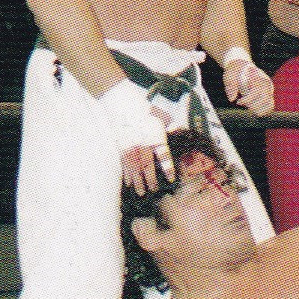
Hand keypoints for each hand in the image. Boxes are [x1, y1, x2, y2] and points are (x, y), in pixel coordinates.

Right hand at [100, 79, 172, 193]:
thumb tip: (178, 129)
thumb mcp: (163, 116)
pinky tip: (129, 184)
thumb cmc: (147, 112)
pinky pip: (123, 165)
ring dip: (138, 182)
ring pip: (134, 169)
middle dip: (150, 180)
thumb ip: (172, 125)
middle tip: (153, 191)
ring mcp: (130, 148)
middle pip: (147, 167)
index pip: (163, 156)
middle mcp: (142, 144)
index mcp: (155, 137)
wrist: (123, 105)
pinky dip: (126, 176)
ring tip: (141, 193)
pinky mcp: (120, 149)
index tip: (171, 179)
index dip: (168, 168)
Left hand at [224, 58, 274, 115]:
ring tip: (247, 107)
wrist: (240, 67)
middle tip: (242, 103)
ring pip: (269, 104)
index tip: (238, 102)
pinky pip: (270, 106)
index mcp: (259, 77)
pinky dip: (262, 111)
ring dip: (258, 109)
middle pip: (264, 99)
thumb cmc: (235, 72)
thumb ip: (230, 87)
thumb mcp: (229, 76)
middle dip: (252, 105)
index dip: (247, 100)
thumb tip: (232, 99)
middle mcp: (266, 83)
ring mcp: (269, 90)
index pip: (256, 92)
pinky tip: (252, 109)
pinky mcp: (268, 95)